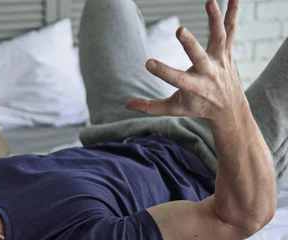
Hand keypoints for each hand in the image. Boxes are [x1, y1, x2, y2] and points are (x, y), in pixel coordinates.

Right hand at [126, 0, 246, 121]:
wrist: (229, 109)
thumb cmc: (198, 107)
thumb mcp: (174, 109)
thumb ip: (150, 107)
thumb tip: (127, 105)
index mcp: (193, 88)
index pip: (176, 79)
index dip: (162, 72)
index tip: (148, 63)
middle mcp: (208, 74)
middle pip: (199, 57)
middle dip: (190, 44)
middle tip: (180, 30)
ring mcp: (220, 61)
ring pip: (219, 38)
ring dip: (215, 19)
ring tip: (210, 2)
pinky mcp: (227, 52)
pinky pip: (231, 30)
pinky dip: (233, 13)